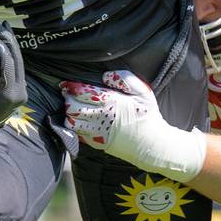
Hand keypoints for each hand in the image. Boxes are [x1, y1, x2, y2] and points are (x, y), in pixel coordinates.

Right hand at [0, 21, 27, 144]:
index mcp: (11, 95)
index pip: (9, 65)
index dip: (1, 47)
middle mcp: (20, 92)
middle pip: (18, 60)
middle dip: (9, 40)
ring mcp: (20, 89)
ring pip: (18, 61)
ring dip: (10, 43)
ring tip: (2, 26)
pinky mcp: (15, 87)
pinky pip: (14, 65)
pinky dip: (8, 51)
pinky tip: (2, 39)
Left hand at [60, 70, 204, 180]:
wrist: (153, 145)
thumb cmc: (148, 116)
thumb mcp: (143, 92)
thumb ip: (124, 79)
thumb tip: (105, 75)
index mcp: (110, 102)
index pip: (82, 92)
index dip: (71, 86)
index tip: (66, 84)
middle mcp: (101, 117)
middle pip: (72, 106)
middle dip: (68, 99)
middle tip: (69, 94)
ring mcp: (97, 132)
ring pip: (72, 121)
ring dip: (69, 113)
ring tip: (73, 107)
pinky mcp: (97, 143)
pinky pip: (77, 134)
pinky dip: (74, 126)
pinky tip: (78, 121)